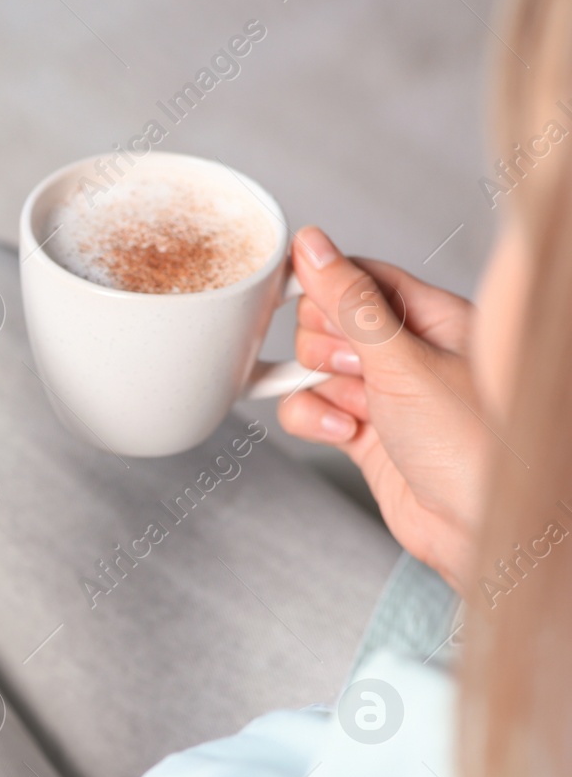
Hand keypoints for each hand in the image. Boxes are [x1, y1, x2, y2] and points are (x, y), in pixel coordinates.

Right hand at [278, 227, 487, 588]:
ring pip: (316, 369)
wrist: (479, 529)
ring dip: (319, 387)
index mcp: (431, 318)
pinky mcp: (365, 434)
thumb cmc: (474, 446)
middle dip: (322, 345)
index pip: (359, 277)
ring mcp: (385, 394)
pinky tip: (343, 432)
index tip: (298, 302)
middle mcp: (407, 352)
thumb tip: (314, 248)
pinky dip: (316, 420)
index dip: (325, 287)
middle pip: (328, 322)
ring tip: (353, 407)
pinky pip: (315, 410)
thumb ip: (350, 302)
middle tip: (352, 367)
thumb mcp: (404, 361)